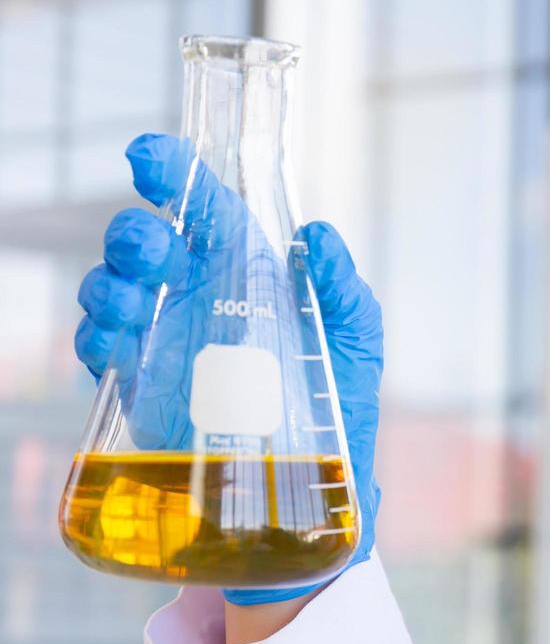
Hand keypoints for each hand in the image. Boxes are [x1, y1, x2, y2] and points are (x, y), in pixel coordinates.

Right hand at [74, 133, 382, 604]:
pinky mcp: (145, 387)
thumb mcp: (357, 338)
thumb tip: (320, 237)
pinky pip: (101, 351)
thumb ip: (343, 288)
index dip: (173, 174)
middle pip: (145, 243)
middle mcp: (200, 296)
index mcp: (249, 271)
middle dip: (134, 235)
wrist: (318, 486)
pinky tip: (116, 345)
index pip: (206, 207)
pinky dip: (99, 340)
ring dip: (109, 287)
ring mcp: (167, 340)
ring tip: (132, 304)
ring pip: (112, 291)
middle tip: (154, 250)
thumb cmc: (341, 400)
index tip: (149, 158)